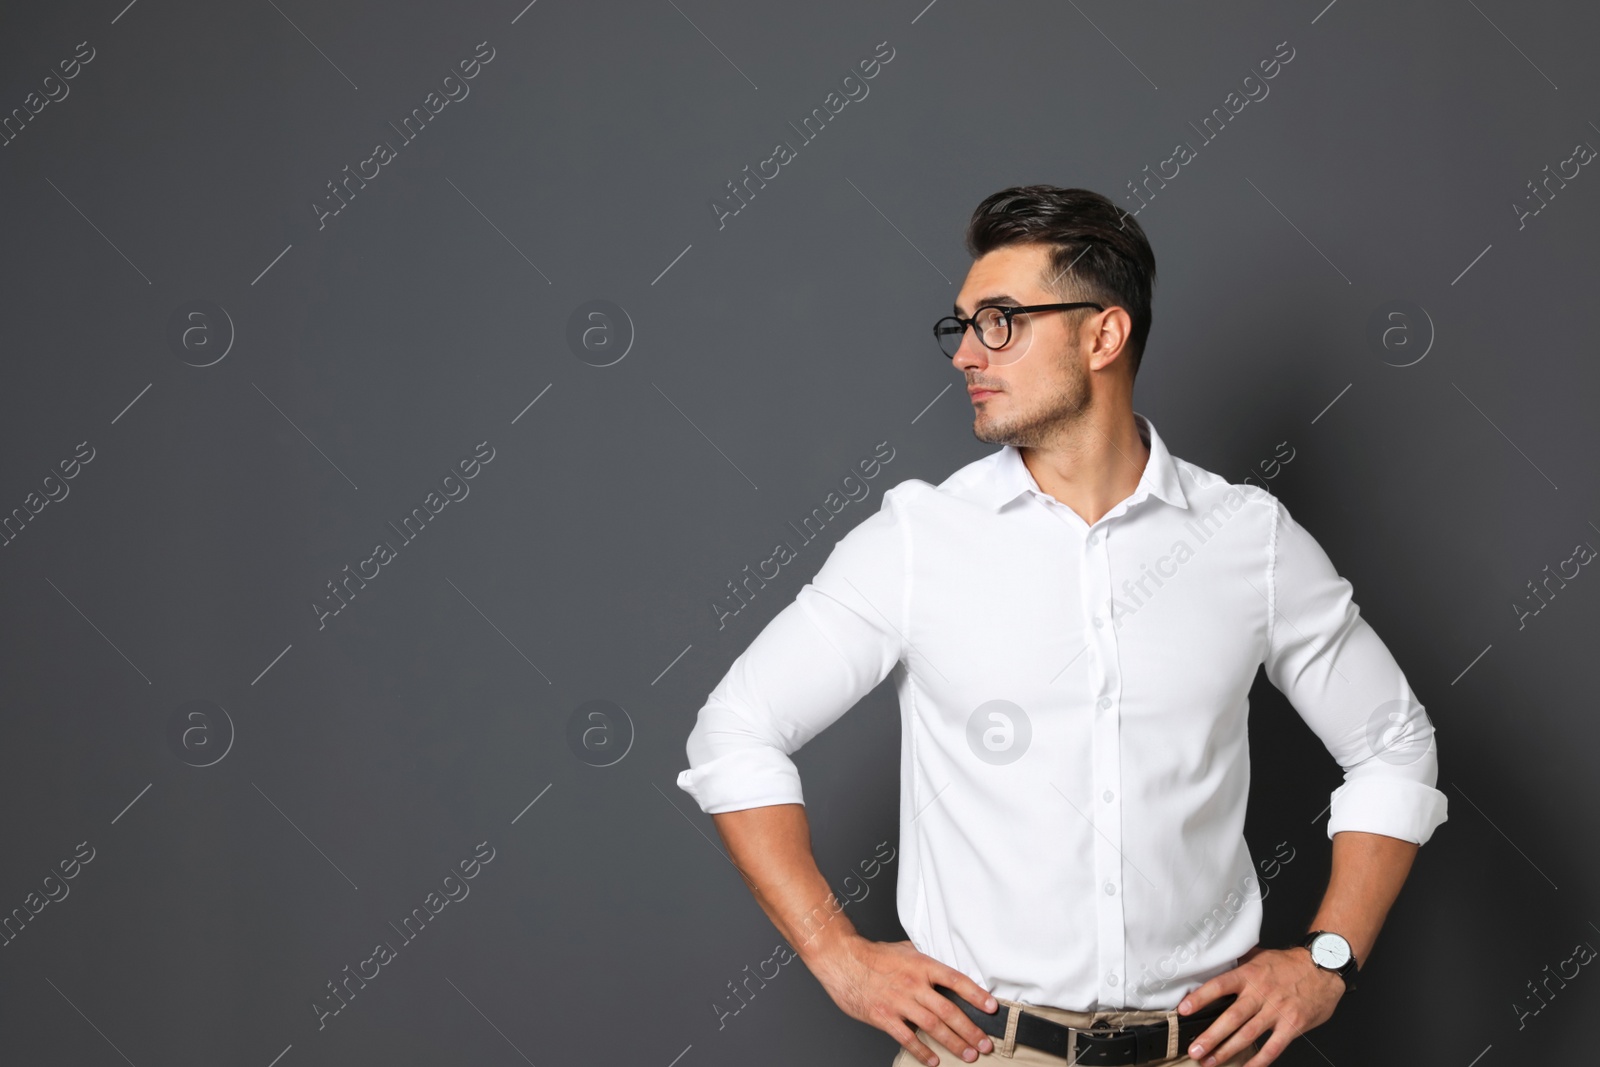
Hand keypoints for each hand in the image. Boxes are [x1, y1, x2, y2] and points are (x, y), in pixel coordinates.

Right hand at [808, 935, 997, 1065]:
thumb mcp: (905, 949)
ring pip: (933, 1027)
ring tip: (969, 1055)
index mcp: (922, 965)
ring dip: (954, 1043)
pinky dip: (923, 1052)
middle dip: (971, 1030)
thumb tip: (944, 963)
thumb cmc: (873, 955)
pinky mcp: (884, 1017)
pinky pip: (908, 1038)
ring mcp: (899, 1002)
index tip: (992, 1008)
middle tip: (985, 1044)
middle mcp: (914, 984)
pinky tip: (934, 1060)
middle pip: (949, 1010)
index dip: (976, 995)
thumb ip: (925, 960)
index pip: (956, 980)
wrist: (842, 959)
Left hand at [1176, 946, 1345, 1065]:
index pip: (1219, 986)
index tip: (1183, 1010)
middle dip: (1210, 1036)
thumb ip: (1239, 965)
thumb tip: (1215, 965)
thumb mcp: (1260, 957)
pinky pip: (1273, 1047)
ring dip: (1227, 1051)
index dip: (1200, 998)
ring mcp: (1277, 1011)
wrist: (1323, 968)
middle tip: (1194, 1049)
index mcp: (1249, 975)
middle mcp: (1261, 993)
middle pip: (1231, 1017)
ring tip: (1210, 1061)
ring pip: (1248, 1035)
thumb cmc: (1290, 964)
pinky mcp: (1292, 1025)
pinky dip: (1259, 1061)